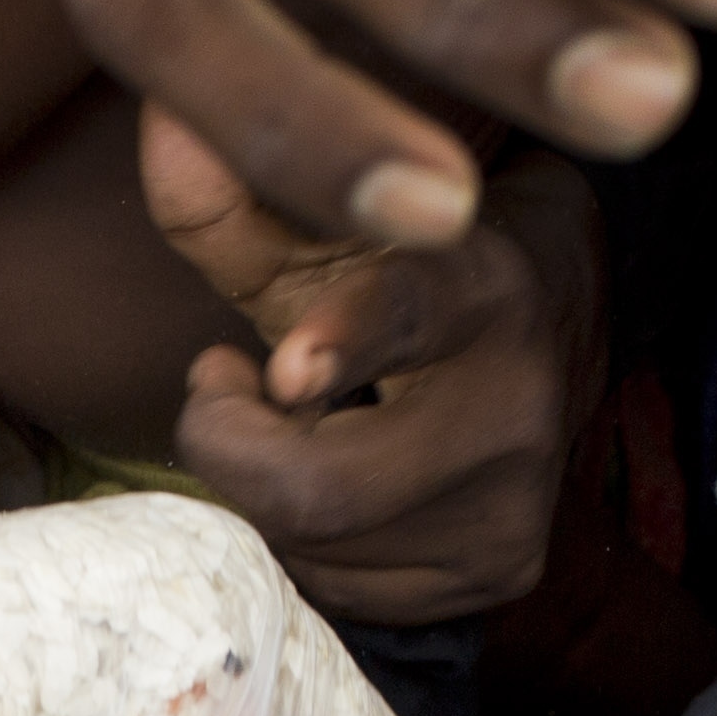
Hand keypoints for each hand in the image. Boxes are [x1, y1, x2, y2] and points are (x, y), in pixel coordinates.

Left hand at [142, 103, 591, 624]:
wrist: (553, 313)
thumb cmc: (401, 259)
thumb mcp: (322, 222)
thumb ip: (230, 199)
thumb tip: (163, 124)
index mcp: (480, 288)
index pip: (406, 316)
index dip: (341, 342)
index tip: (286, 371)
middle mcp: (519, 405)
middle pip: (325, 491)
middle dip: (228, 451)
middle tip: (221, 388)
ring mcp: (517, 505)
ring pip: (317, 549)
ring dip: (264, 492)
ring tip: (292, 423)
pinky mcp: (504, 571)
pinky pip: (344, 591)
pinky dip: (307, 542)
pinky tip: (337, 474)